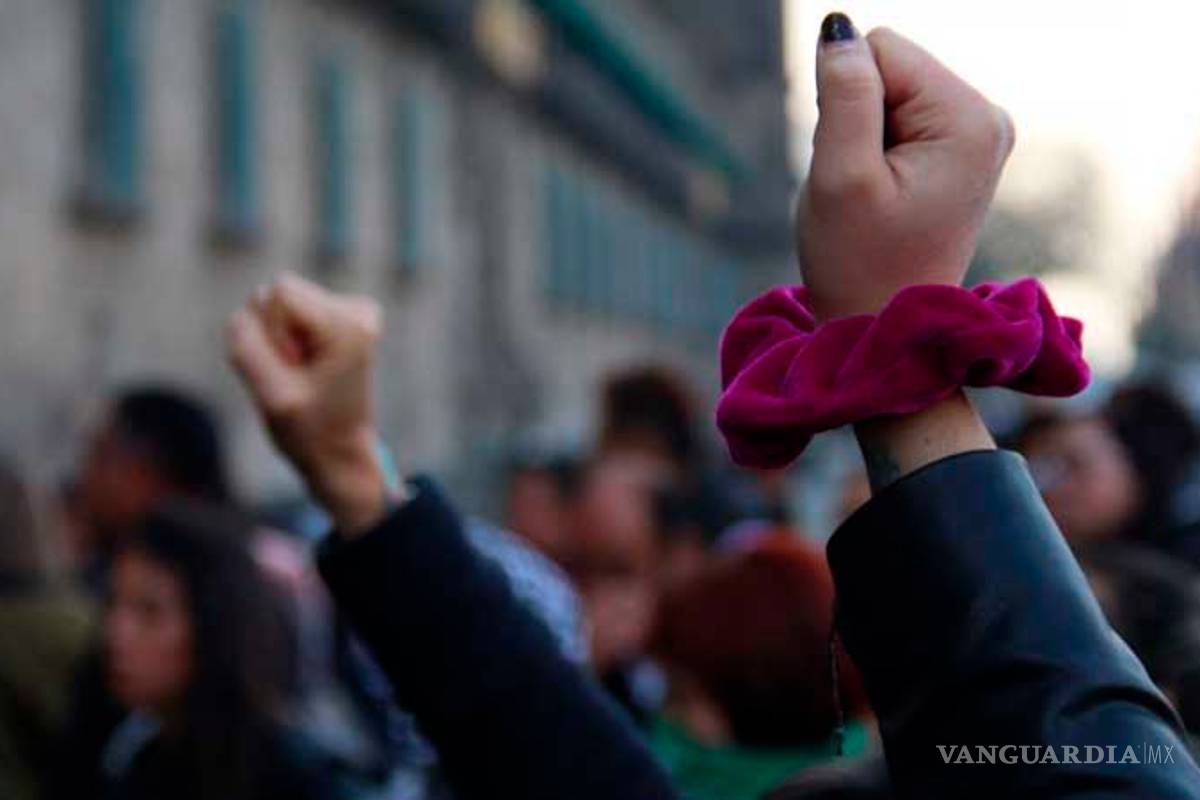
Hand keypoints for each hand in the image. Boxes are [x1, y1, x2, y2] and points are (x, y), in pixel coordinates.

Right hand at [227, 273, 396, 534]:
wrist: (340, 452)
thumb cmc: (310, 431)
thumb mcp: (271, 396)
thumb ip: (246, 348)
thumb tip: (240, 314)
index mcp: (348, 326)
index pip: (279, 292)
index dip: (270, 331)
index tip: (289, 367)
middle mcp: (357, 311)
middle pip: (279, 292)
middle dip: (273, 334)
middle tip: (295, 375)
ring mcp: (352, 312)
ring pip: (280, 304)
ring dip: (278, 340)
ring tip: (301, 375)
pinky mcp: (340, 318)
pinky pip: (288, 314)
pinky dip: (287, 342)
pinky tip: (305, 369)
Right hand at [799, 16, 1013, 320]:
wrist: (887, 330)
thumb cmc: (860, 264)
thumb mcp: (840, 176)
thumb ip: (842, 94)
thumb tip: (838, 27)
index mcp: (969, 119)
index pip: (881, 49)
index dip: (845, 102)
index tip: (857, 166)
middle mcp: (987, 117)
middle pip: (889, 67)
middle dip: (857, 119)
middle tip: (864, 188)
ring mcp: (977, 135)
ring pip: (887, 93)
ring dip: (863, 139)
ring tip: (874, 197)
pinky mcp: (959, 152)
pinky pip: (897, 119)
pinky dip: (875, 152)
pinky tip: (884, 197)